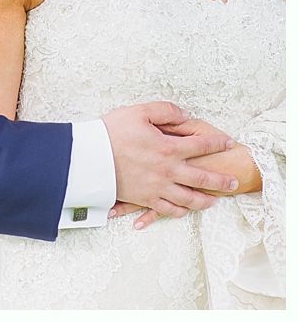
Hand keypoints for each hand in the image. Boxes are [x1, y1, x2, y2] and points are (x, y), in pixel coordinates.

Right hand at [103, 102, 236, 219]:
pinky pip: (168, 210)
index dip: (218, 143)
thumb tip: (184, 115)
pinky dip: (180, 211)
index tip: (228, 143)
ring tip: (214, 200)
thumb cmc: (111, 132)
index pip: (202, 145)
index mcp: (169, 147)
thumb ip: (165, 110)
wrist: (90, 157)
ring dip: (205, 200)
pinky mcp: (145, 198)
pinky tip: (185, 210)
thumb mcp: (138, 111)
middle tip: (233, 182)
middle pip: (203, 178)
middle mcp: (168, 170)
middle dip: (221, 180)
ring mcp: (158, 187)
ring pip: (190, 198)